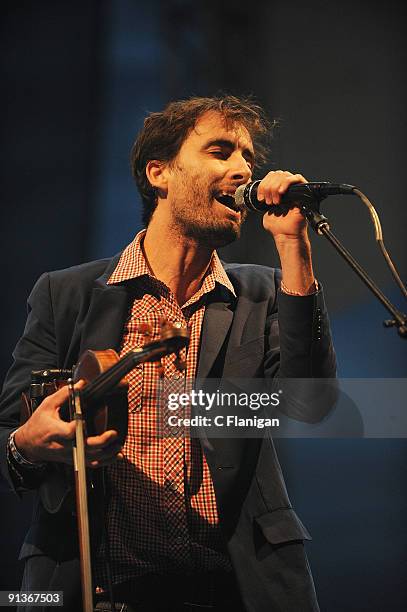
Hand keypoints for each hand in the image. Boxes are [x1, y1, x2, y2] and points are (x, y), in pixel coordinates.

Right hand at [14, 382, 122, 468]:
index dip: (77, 428)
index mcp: (55, 431)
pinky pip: (90, 464)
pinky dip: (104, 461)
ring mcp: (69, 454)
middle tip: (113, 434)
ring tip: (118, 445)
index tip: (84, 421)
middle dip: (100, 442)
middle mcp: (63, 445)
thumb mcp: (47, 405)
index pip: (68, 433)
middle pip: (84, 448)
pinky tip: (115, 455)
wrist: (29, 444)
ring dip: (106, 454)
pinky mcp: (74, 458)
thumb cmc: (38, 424)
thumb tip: (81, 384)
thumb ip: (64, 394)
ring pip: (90, 459)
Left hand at [257, 170, 315, 293]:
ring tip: (274, 201)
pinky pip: (298, 178)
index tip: (260, 197)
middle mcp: (287, 189)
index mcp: (278, 192)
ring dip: (275, 186)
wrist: (286, 236)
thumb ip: (262, 201)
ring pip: (285, 175)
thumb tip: (256, 193)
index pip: (271, 176)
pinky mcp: (303, 193)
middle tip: (267, 201)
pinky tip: (280, 192)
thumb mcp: (264, 211)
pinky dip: (287, 182)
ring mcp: (295, 190)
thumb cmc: (277, 227)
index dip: (264, 184)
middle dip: (268, 186)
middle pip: (277, 174)